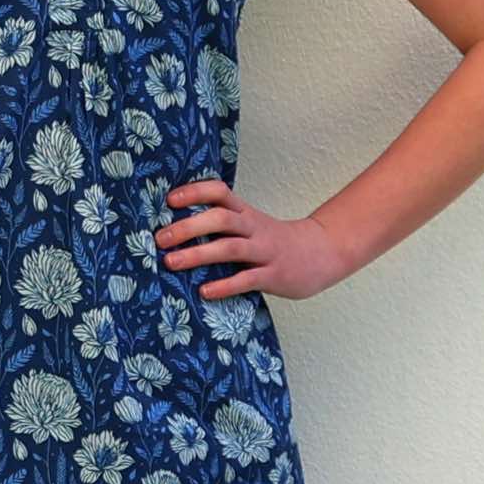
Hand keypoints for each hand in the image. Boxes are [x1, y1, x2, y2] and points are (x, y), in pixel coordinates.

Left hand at [155, 178, 349, 300]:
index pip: (219, 191)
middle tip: (160, 238)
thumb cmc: (274, 241)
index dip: (195, 192)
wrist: (322, 253)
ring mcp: (265, 251)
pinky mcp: (274, 276)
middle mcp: (254, 228)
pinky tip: (204, 292)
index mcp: (245, 213)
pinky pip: (247, 279)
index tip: (169, 200)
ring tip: (171, 262)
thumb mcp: (250, 224)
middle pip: (221, 219)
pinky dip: (224, 286)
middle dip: (188, 227)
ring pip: (230, 248)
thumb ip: (222, 224)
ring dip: (198, 254)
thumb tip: (175, 229)